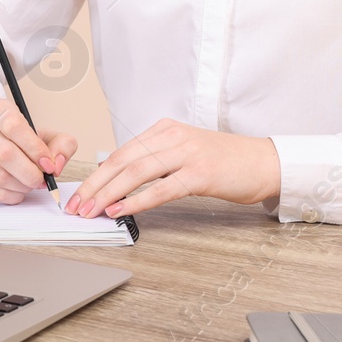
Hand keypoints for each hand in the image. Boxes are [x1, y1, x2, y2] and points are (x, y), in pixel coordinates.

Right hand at [0, 98, 78, 204]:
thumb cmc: (18, 138)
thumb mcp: (44, 133)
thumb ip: (61, 145)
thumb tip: (56, 164)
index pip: (15, 127)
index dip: (34, 149)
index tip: (49, 165)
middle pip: (4, 154)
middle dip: (29, 173)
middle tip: (41, 181)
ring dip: (20, 186)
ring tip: (29, 184)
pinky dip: (8, 195)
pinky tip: (17, 190)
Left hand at [66, 118, 279, 218]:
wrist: (265, 162)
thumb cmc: (225, 162)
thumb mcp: (184, 153)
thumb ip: (156, 163)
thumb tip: (120, 186)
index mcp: (163, 130)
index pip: (119, 153)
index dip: (95, 176)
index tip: (79, 195)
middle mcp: (171, 136)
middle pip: (121, 161)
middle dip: (94, 186)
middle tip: (76, 206)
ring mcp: (186, 153)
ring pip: (136, 173)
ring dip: (109, 194)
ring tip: (92, 211)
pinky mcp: (200, 173)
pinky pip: (162, 188)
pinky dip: (138, 201)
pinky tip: (122, 211)